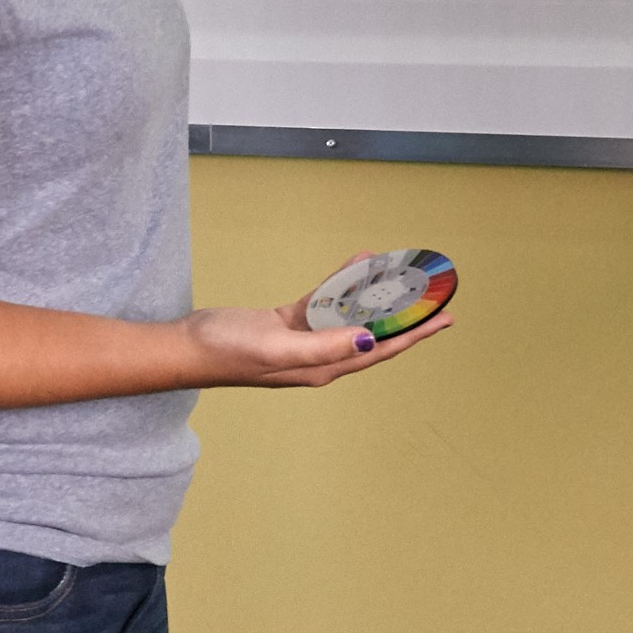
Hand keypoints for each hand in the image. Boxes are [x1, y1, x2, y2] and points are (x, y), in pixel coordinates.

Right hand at [180, 292, 453, 390]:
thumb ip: (324, 345)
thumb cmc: (227, 351)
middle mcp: (321, 356)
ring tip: (401, 274)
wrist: (187, 346)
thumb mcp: (277, 348)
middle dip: (405, 316)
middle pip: (374, 333)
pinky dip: (342, 283)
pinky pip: (325, 300)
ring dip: (374, 295)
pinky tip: (358, 264)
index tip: (444, 320)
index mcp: (324, 367)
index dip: (414, 335)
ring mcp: (305, 339)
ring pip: (351, 314)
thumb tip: (370, 341)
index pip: (381, 350)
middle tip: (433, 295)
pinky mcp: (289, 323)